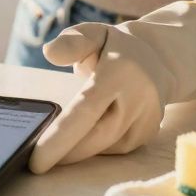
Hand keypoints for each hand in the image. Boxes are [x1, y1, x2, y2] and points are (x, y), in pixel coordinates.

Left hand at [28, 2, 195, 173]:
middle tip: (35, 162)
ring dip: (76, 152)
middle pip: (97, 136)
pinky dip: (93, 148)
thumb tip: (48, 53)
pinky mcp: (147, 134)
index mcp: (120, 72)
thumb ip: (71, 42)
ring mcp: (146, 119)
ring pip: (106, 147)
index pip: (87, 108)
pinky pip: (114, 148)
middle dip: (64, 153)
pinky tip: (79, 141)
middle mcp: (138, 98)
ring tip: (51, 150)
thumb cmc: (114, 47)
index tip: (37, 160)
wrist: (159, 60)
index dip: (61, 137)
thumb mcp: (94, 33)